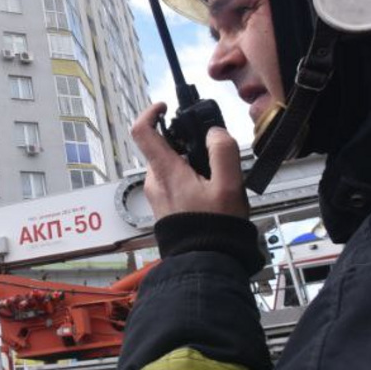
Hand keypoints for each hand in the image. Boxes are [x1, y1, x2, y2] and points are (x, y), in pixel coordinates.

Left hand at [131, 102, 249, 221]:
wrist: (203, 262)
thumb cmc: (213, 228)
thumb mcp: (228, 186)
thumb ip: (223, 152)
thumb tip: (214, 133)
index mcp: (165, 171)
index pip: (142, 131)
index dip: (150, 112)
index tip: (166, 106)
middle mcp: (155, 181)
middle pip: (162, 147)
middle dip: (185, 142)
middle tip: (211, 149)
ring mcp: (158, 195)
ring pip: (170, 165)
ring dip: (190, 162)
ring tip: (217, 177)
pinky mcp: (165, 207)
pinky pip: (174, 182)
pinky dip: (190, 178)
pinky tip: (210, 192)